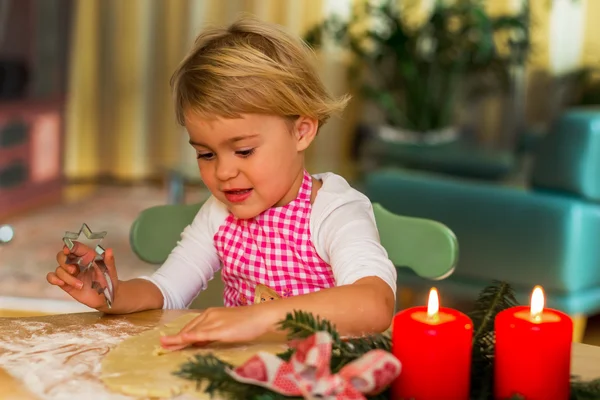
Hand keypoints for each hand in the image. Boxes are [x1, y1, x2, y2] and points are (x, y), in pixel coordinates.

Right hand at [46, 242, 118, 310]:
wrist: (106, 297)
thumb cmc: (109, 281)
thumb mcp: (110, 270)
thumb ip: (109, 260)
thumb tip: (109, 250)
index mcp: (87, 256)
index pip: (75, 247)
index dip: (69, 246)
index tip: (67, 250)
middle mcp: (76, 263)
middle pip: (61, 256)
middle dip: (64, 263)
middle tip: (74, 270)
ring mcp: (70, 273)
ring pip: (58, 269)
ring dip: (67, 278)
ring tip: (79, 285)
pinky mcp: (65, 283)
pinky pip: (52, 277)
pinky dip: (53, 279)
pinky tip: (61, 283)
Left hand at [159, 306, 275, 350]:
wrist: (261, 316)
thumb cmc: (247, 321)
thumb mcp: (225, 326)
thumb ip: (212, 333)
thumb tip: (199, 341)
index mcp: (210, 313)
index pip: (191, 326)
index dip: (179, 334)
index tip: (168, 341)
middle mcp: (210, 315)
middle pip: (189, 329)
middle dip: (175, 338)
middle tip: (162, 345)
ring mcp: (215, 322)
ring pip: (193, 332)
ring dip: (178, 339)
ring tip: (166, 346)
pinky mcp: (222, 329)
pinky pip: (204, 334)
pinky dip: (193, 336)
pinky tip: (184, 339)